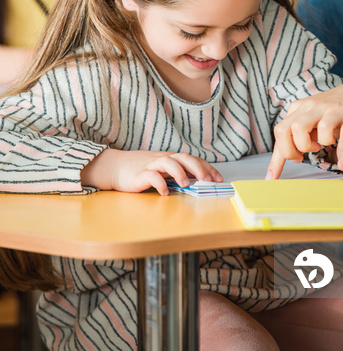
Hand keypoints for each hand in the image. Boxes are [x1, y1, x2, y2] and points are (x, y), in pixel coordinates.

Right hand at [81, 149, 223, 194]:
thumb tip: (197, 182)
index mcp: (171, 158)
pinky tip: (164, 192)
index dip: (206, 167)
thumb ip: (176, 173)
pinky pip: (151, 176)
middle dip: (197, 168)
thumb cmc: (141, 169)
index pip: (192, 160)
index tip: (218, 178)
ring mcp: (151, 165)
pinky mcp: (140, 174)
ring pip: (168, 163)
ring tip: (186, 183)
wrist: (116, 167)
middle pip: (183, 158)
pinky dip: (159, 183)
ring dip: (179, 172)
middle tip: (208, 180)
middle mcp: (163, 159)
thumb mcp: (162, 170)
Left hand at [267, 79, 342, 177]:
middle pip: (281, 131)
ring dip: (305, 145)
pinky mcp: (336, 110)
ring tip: (317, 147)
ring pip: (297, 128)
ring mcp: (319, 107)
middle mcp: (304, 107)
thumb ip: (305, 136)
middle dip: (288, 151)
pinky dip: (326, 140)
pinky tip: (332, 140)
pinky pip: (324, 128)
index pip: (279, 134)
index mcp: (297, 110)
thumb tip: (293, 156)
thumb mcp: (317, 124)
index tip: (272, 178)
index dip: (275, 159)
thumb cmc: (339, 113)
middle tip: (301, 157)